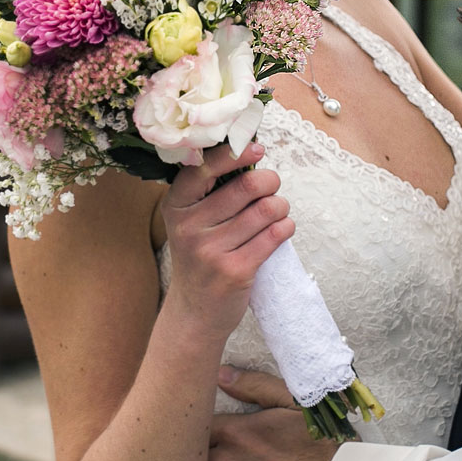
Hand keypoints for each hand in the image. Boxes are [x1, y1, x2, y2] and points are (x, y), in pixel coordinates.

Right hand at [160, 143, 293, 337]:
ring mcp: (210, 251)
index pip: (204, 168)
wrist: (196, 311)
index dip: (235, 154)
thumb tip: (248, 151)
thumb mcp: (190, 221)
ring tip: (277, 210)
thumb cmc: (201, 256)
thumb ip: (210, 191)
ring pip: (266, 210)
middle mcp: (188, 227)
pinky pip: (274, 235)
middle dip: (269, 182)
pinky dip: (286, 227)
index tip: (257, 148)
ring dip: (281, 206)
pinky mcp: (234, 271)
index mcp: (176, 206)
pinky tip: (282, 228)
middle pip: (246, 187)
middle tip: (272, 186)